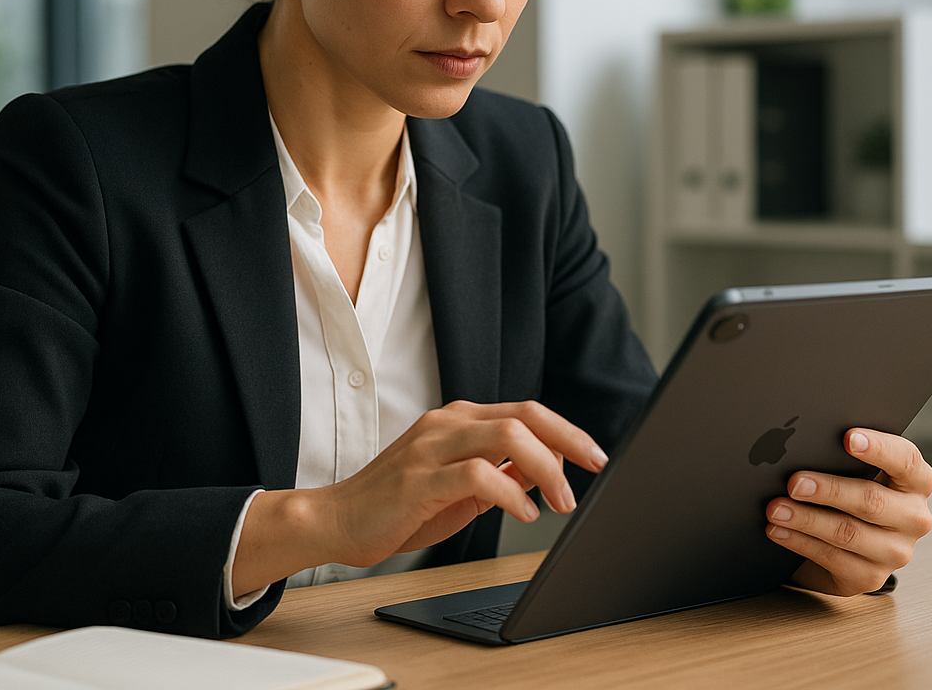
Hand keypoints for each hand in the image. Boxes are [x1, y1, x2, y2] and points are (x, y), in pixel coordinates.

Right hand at [230, 400, 607, 596]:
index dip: (567, 431)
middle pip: (523, 415)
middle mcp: (446, 424)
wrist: (335, 520)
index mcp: (457, 421)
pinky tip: (523, 513)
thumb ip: (500, 474)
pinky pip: (476, 474)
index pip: (525, 412)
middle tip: (594, 469)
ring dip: (545, 468)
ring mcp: (430, 447)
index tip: (596, 456)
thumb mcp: (460, 489)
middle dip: (568, 440)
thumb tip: (545, 470)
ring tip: (561, 501)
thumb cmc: (397, 507)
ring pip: (505, 435)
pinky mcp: (418, 478)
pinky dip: (509, 492)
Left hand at [765, 428, 931, 595]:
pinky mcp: (870, 577)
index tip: (848, 437)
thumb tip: (805, 444)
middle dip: (828, 489)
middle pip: (871, 500)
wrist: (840, 542)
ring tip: (776, 508)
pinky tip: (778, 530)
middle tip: (794, 482)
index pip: (906, 460)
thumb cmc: (846, 493)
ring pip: (848, 532)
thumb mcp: (852, 470)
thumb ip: (842, 456)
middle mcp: (913, 518)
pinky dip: (799, 542)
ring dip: (806, 519)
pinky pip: (832, 558)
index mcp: (915, 482)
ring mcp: (895, 552)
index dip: (879, 447)